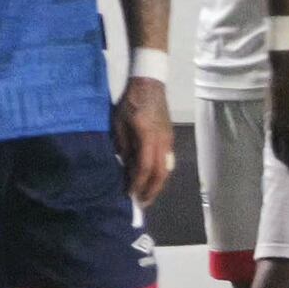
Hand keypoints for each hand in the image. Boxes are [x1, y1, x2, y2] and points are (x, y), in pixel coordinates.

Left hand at [114, 76, 173, 204]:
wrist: (150, 84)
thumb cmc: (131, 101)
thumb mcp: (119, 122)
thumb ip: (123, 145)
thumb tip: (123, 165)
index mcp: (148, 137)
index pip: (144, 167)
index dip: (137, 183)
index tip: (129, 194)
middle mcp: (162, 142)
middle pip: (160, 173)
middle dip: (151, 190)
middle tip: (142, 203)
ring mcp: (168, 141)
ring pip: (166, 169)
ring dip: (157, 184)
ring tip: (147, 195)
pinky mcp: (169, 138)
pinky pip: (167, 162)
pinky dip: (160, 173)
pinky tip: (152, 178)